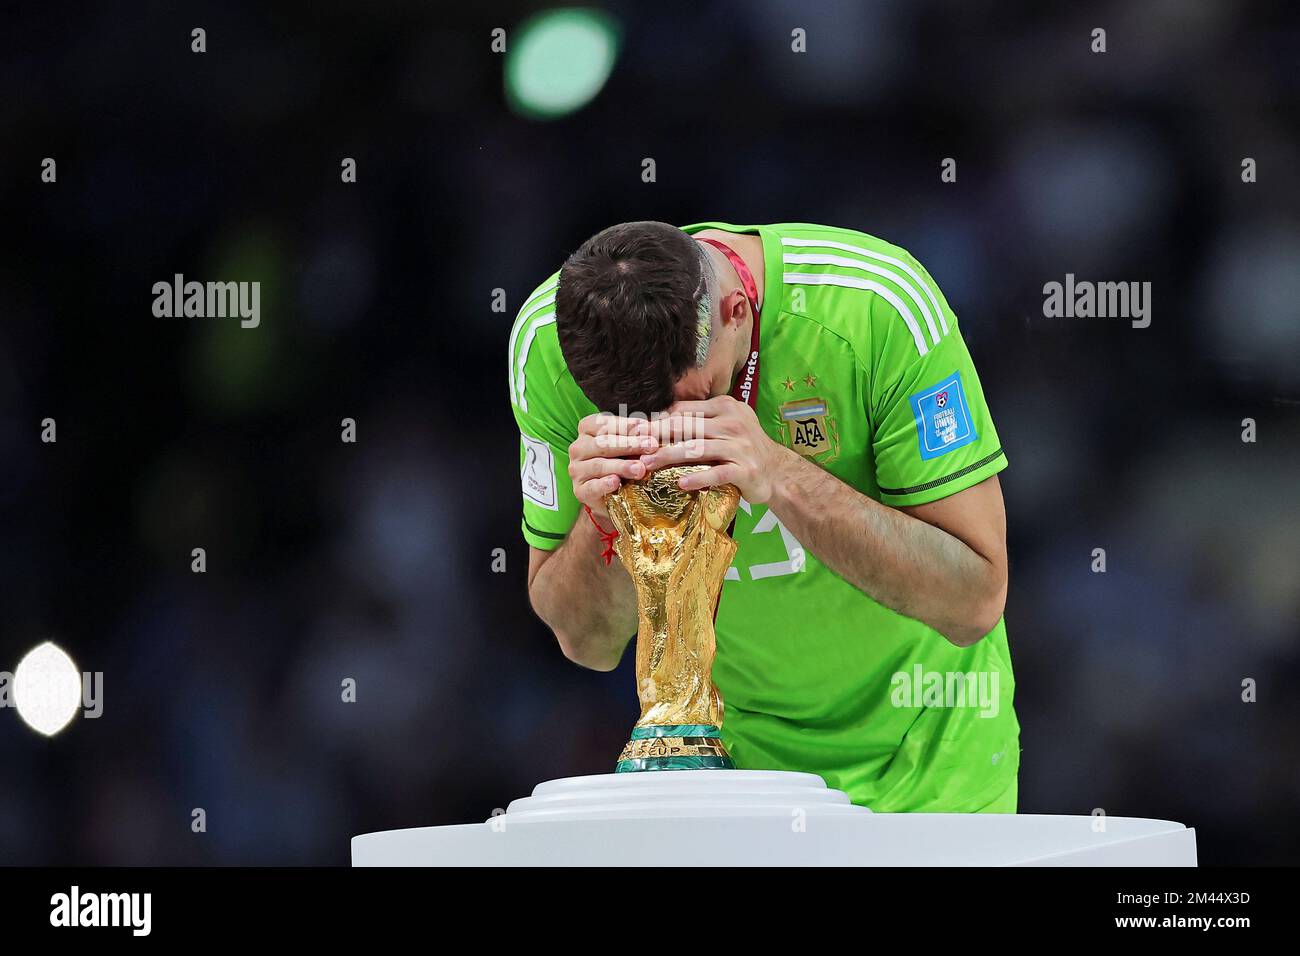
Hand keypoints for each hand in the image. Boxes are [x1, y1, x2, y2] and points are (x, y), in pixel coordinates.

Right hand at [568, 413, 659, 517]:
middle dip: (629, 445)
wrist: (613, 496)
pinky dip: (604, 484)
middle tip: (651, 446)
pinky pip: (591, 487)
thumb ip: (636, 435)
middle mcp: (578, 448)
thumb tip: (650, 427)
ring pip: (598, 465)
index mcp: (587, 430)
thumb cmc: (622, 461)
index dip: (625, 425)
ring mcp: (577, 470)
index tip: (646, 427)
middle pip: (602, 444)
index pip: (603, 424)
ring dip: (621, 466)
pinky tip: (616, 482)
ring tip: (640, 468)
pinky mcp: (580, 490)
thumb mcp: (629, 444)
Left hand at [640, 396, 787, 502]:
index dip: (659, 420)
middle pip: (687, 428)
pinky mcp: (745, 470)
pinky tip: (680, 484)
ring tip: (648, 465)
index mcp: (725, 407)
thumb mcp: (724, 425)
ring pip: (698, 449)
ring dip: (669, 457)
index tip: (636, 430)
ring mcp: (740, 446)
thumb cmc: (742, 447)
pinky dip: (697, 478)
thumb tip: (659, 418)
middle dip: (658, 437)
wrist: (776, 471)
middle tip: (635, 446)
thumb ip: (699, 420)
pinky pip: (717, 473)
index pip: (685, 411)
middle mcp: (733, 423)